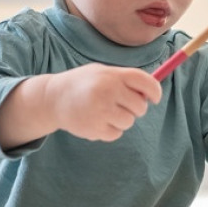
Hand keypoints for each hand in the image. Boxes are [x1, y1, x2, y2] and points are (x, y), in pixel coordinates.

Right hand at [45, 63, 162, 141]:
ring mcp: (101, 111)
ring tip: (104, 112)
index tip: (154, 98)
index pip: (146, 83)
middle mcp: (108, 91)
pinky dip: (109, 130)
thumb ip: (125, 80)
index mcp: (113, 75)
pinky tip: (95, 120)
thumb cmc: (83, 84)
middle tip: (121, 105)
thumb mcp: (102, 73)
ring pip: (129, 121)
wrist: (53, 98)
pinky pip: (116, 134)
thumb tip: (150, 94)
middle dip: (135, 108)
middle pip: (140, 106)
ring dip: (121, 119)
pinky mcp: (95, 128)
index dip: (154, 91)